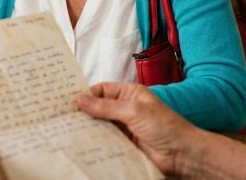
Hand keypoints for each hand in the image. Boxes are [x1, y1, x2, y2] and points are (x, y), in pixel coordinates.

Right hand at [76, 83, 196, 174]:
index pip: (102, 90)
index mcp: (130, 93)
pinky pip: (105, 140)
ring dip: (88, 128)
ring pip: (100, 125)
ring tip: (68, 129)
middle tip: (64, 116)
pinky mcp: (124, 143)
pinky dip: (95, 141)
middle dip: (84, 112)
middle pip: (98, 108)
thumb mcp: (134, 111)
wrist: (182, 154)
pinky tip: (83, 143)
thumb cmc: (166, 126)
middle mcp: (125, 108)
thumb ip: (106, 107)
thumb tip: (81, 100)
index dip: (86, 94)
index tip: (68, 100)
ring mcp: (124, 127)